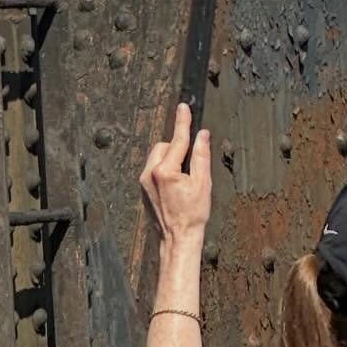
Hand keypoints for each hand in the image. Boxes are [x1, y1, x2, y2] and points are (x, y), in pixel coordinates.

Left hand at [140, 104, 212, 246]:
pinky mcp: (143, 189)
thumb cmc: (193, 215)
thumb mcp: (203, 183)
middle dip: (177, 147)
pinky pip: (153, 169)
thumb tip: (202, 135)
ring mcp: (144, 182)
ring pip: (157, 156)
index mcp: (165, 171)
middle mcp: (150, 174)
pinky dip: (164, 169)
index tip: (184, 107)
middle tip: (191, 165)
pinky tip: (176, 186)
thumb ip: (201, 155)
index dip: (183, 122)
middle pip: (164, 146)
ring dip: (170, 158)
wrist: (178, 239)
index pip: (178, 140)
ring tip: (184, 179)